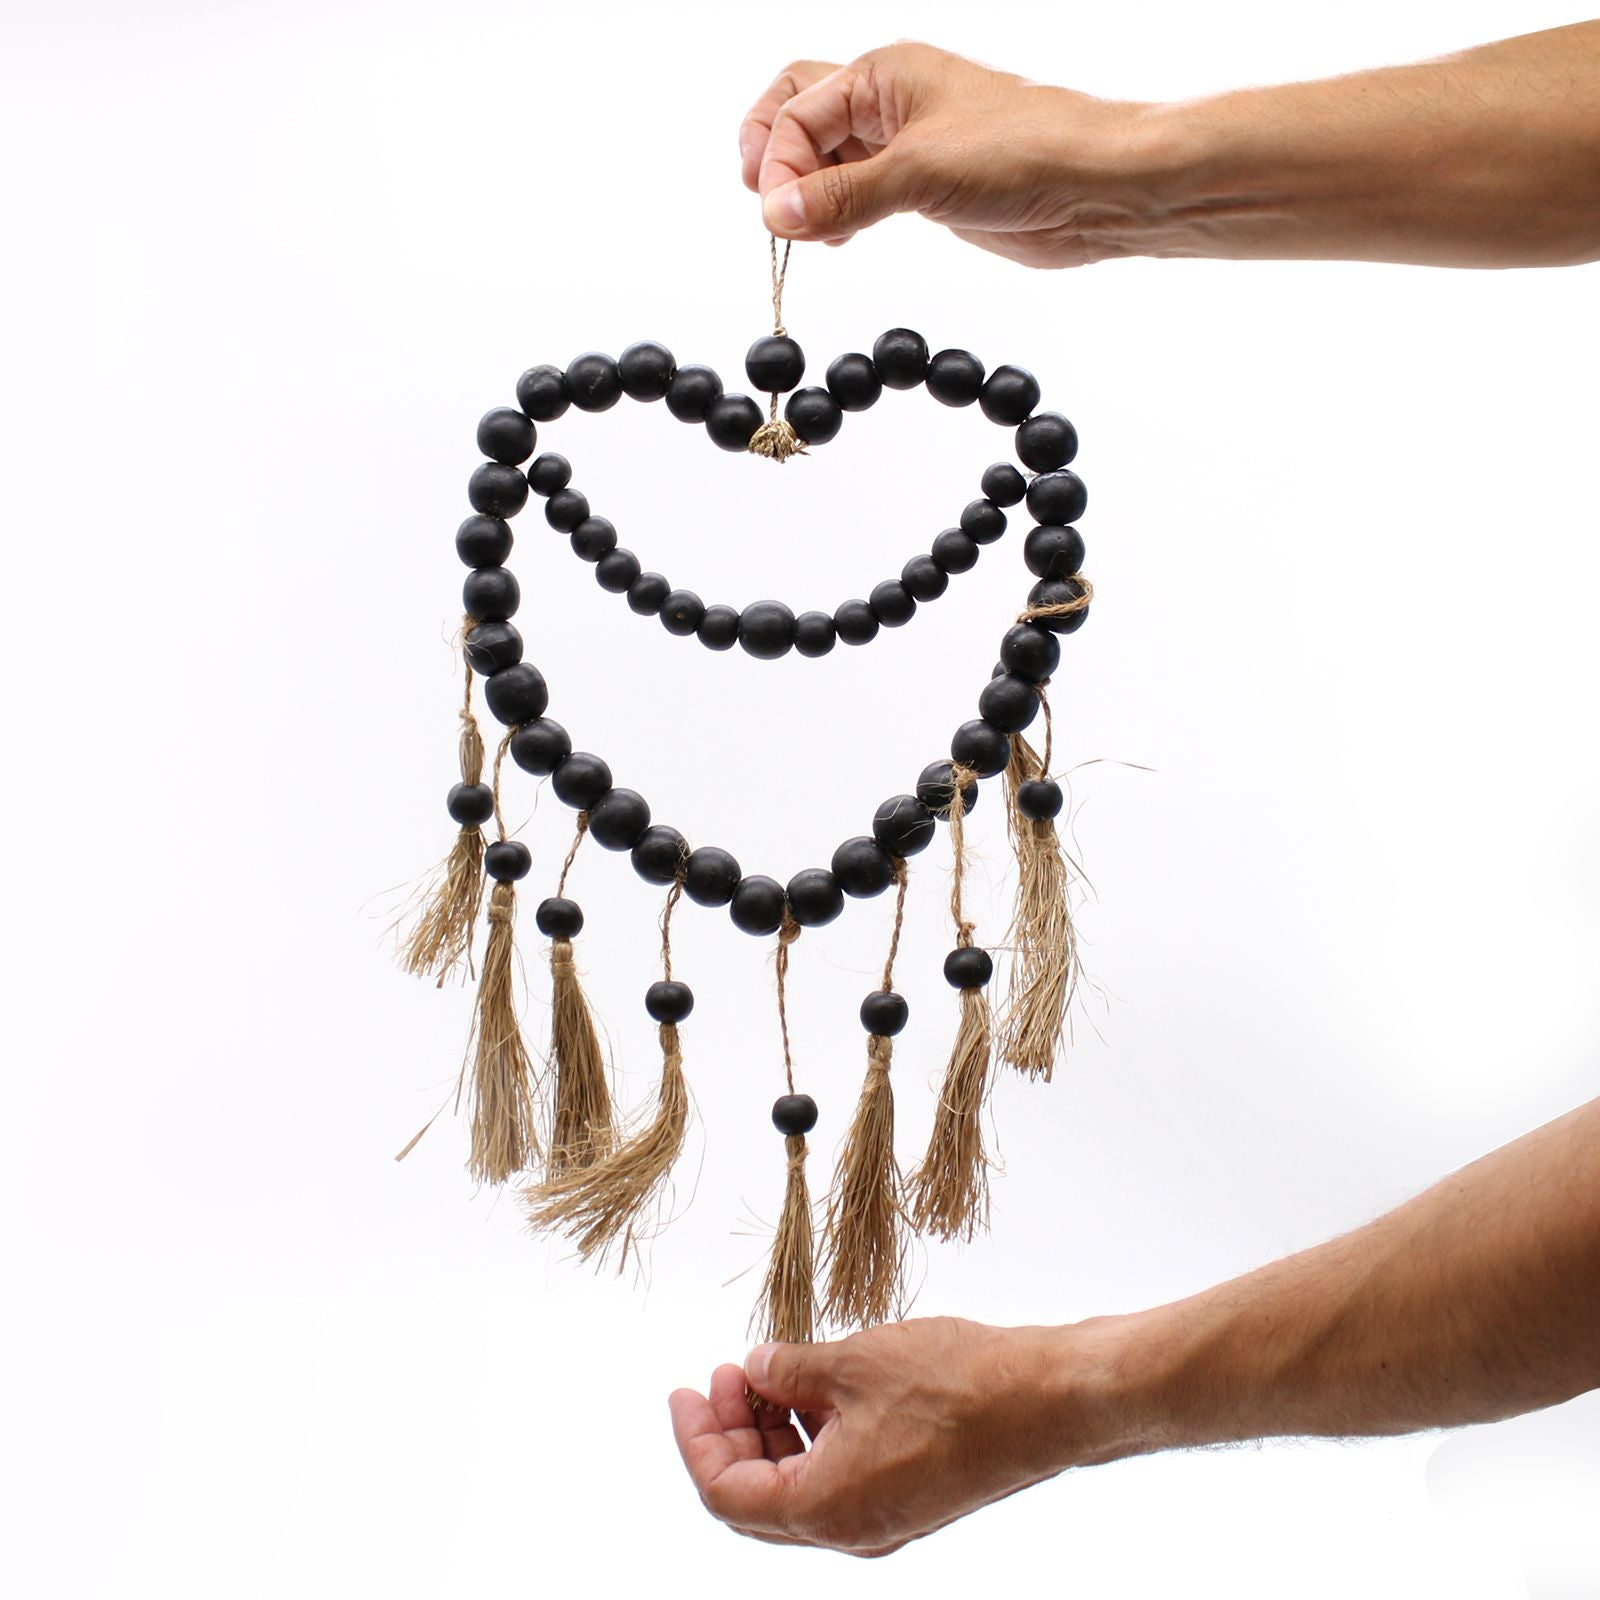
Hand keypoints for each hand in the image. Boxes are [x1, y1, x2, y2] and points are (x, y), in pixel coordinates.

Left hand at [668, 1316, 1115, 1554]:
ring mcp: (883, 1518)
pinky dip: (813, 1436)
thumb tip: (755, 1367)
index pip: (728, 1493)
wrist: (1047, 1401)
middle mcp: (850, 1529)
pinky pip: (837, 1478)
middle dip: (732, 1432)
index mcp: (826, 1507)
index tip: (685, 1391)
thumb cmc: (958, 1385)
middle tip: (726, 1372)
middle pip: (758, 1497)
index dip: (697, 1439)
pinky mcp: (910, 1497)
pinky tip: (816, 1385)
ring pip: (798, 1487)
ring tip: (769, 1369)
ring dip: (773, 1431)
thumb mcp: (853, 1362)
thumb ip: (789, 1370)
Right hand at [738, 43, 1155, 267]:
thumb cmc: (1023, 153)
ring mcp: (906, 143)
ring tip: (808, 234)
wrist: (1093, 188)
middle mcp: (889, 101)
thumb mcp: (920, 174)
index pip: (796, 112)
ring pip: (827, 157)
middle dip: (776, 158)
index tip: (782, 220)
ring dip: (806, 193)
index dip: (779, 166)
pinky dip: (836, 213)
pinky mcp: (924, 185)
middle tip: (772, 208)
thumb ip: (844, 196)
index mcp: (883, 74)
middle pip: (799, 114)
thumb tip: (777, 215)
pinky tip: (837, 241)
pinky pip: (858, 190)